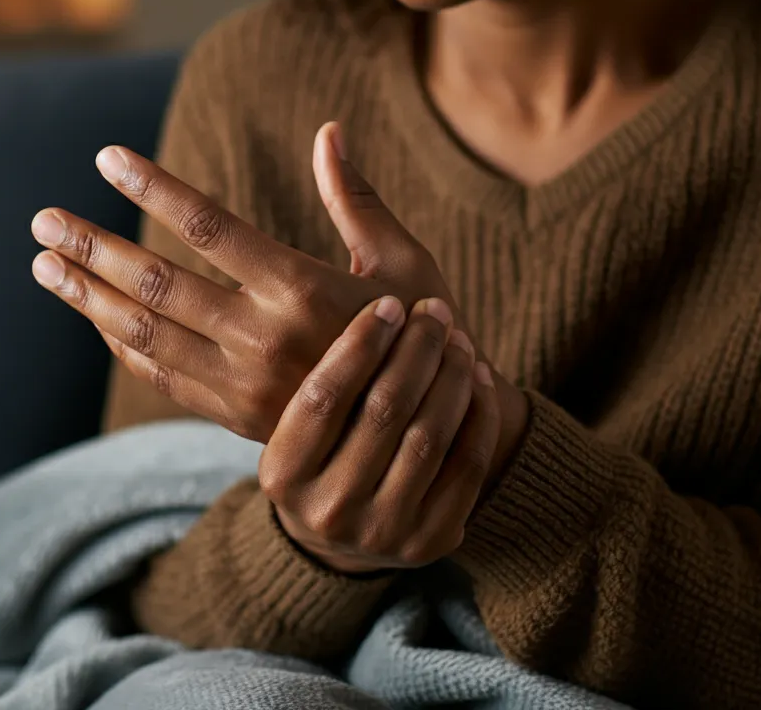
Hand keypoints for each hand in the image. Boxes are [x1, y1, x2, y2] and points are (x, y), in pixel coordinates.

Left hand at [30, 123, 527, 469]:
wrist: (421, 437)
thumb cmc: (421, 337)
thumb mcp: (404, 263)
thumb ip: (356, 199)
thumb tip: (328, 130)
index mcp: (306, 289)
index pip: (210, 228)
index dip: (154, 189)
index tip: (107, 159)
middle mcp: (265, 338)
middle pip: (158, 282)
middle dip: (93, 248)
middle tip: (43, 220)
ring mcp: (243, 383)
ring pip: (146, 333)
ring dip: (88, 297)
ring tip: (44, 265)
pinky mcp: (234, 415)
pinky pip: (160, 375)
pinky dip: (122, 342)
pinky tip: (95, 315)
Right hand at [259, 296, 500, 574]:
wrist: (355, 516)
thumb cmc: (329, 431)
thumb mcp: (297, 399)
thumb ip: (295, 335)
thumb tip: (312, 217)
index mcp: (281, 472)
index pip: (323, 397)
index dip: (361, 343)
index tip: (390, 303)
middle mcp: (324, 512)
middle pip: (381, 412)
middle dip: (417, 349)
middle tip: (435, 310)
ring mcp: (380, 533)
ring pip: (428, 436)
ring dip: (451, 374)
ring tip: (457, 335)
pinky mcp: (431, 542)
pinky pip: (467, 464)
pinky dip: (479, 411)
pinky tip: (477, 374)